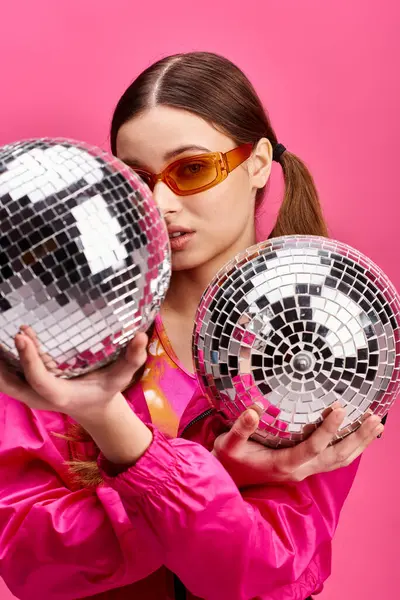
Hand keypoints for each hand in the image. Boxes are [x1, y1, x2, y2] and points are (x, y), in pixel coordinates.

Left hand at [0, 326, 147, 423]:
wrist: (93, 409)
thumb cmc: (106, 391)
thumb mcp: (121, 377)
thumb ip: (133, 358)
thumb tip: (142, 336)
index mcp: (60, 395)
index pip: (39, 379)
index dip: (29, 359)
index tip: (21, 336)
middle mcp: (41, 396)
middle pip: (11, 384)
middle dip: (1, 363)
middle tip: (5, 334)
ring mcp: (32, 393)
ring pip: (5, 381)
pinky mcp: (29, 385)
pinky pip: (9, 375)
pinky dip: (3, 361)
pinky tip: (4, 340)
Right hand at [212, 403, 383, 487]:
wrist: (228, 478)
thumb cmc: (229, 460)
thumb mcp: (230, 444)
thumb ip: (241, 429)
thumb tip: (254, 410)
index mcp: (284, 464)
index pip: (313, 447)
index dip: (328, 430)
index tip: (339, 410)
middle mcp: (299, 470)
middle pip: (337, 457)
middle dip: (357, 438)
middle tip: (375, 418)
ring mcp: (304, 471)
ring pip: (339, 460)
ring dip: (359, 443)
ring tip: (376, 425)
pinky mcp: (305, 468)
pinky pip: (334, 460)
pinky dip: (350, 448)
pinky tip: (358, 436)